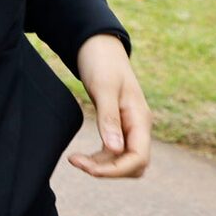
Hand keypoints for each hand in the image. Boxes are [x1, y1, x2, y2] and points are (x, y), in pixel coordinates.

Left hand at [66, 34, 151, 178]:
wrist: (98, 45)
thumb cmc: (102, 63)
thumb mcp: (104, 89)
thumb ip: (110, 119)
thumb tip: (116, 151)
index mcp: (140, 119)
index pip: (138, 158)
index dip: (116, 170)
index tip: (88, 168)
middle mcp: (139, 126)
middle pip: (133, 165)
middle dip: (108, 170)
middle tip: (77, 161)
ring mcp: (129, 127)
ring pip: (122, 161)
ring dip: (101, 166)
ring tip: (74, 159)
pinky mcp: (117, 125)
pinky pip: (113, 152)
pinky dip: (99, 158)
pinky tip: (81, 157)